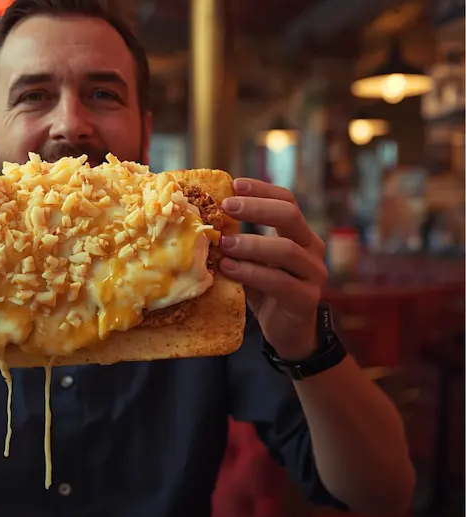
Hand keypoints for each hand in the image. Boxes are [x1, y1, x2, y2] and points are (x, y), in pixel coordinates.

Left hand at [218, 178, 327, 359]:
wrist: (288, 333)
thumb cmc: (265, 291)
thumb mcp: (251, 262)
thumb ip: (238, 243)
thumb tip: (202, 220)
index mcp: (300, 234)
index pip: (287, 201)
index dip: (262, 190)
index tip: (234, 184)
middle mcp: (312, 249)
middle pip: (290, 216)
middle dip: (257, 208)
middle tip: (227, 206)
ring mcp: (313, 274)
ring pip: (286, 250)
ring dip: (251, 243)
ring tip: (224, 243)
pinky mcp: (306, 298)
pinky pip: (280, 281)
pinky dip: (252, 272)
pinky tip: (230, 269)